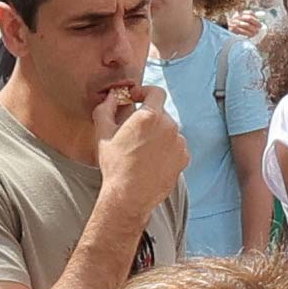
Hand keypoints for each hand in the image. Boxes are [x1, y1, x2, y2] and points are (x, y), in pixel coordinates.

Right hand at [94, 79, 188, 209]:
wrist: (129, 196)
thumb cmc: (115, 165)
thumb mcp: (102, 133)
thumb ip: (105, 108)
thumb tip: (111, 97)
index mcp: (149, 116)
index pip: (156, 92)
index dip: (145, 92)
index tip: (137, 98)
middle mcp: (169, 126)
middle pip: (161, 113)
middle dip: (149, 119)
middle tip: (134, 133)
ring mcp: (179, 143)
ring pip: (169, 131)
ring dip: (158, 135)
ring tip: (143, 152)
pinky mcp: (184, 158)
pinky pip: (176, 147)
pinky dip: (166, 150)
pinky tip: (152, 161)